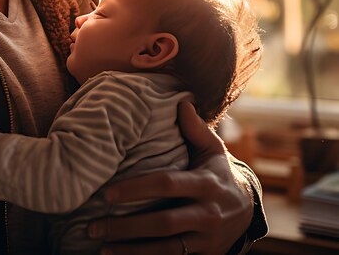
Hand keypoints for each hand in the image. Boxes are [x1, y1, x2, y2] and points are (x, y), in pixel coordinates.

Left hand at [88, 102, 252, 253]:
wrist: (249, 209)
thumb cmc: (218, 171)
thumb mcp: (212, 149)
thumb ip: (195, 128)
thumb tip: (181, 101)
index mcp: (205, 183)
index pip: (166, 185)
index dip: (136, 189)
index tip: (106, 194)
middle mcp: (207, 213)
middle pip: (162, 224)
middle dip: (126, 227)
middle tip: (92, 226)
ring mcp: (207, 239)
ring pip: (166, 250)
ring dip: (132, 251)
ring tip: (101, 248)